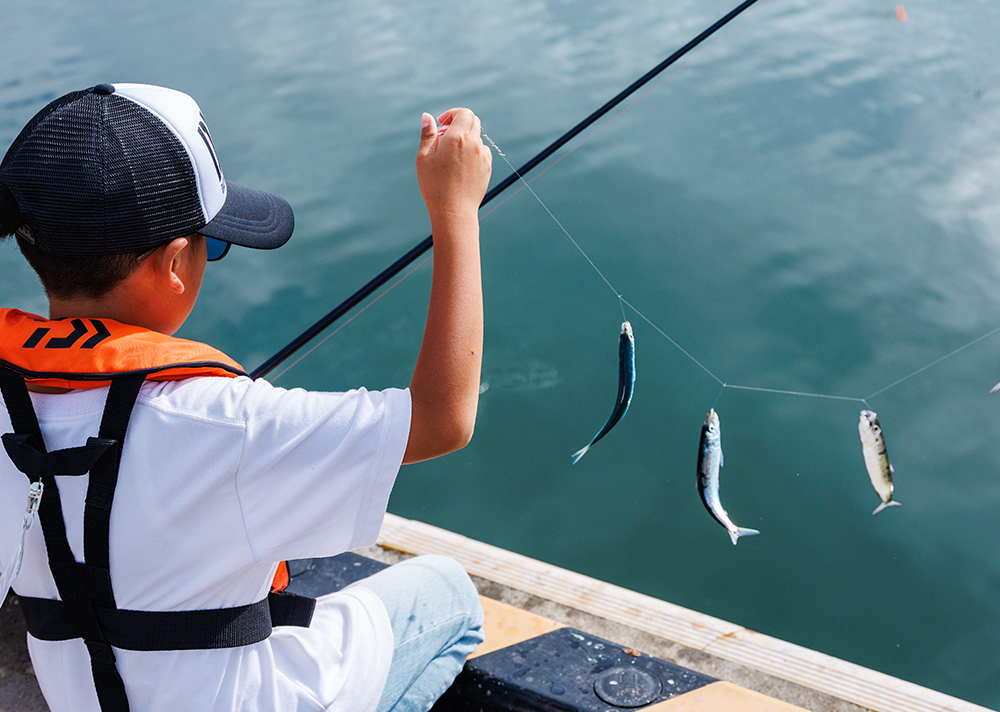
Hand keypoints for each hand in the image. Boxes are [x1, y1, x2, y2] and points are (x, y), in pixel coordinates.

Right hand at [415, 109, 491, 227]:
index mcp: (457, 138)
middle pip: (473, 121)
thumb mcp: (424, 158)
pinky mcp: (487, 167)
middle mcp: (474, 144)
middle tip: (444, 138)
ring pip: (477, 138)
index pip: (463, 113)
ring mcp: (483, 156)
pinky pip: (481, 152)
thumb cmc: (435, 186)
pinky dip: (472, 152)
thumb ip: (428, 135)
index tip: (442, 124)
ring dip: (465, 139)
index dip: (452, 114)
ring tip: (450, 157)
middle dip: (459, 124)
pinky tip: (459, 167)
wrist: (454, 212)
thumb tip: (427, 117)